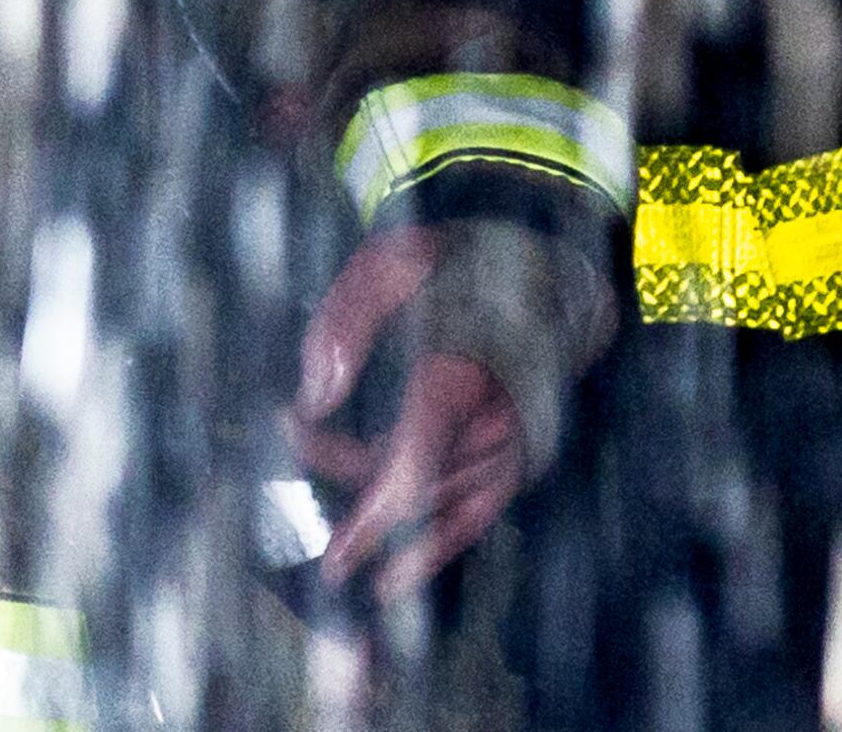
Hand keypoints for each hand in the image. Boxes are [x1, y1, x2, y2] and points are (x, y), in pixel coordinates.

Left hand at [287, 227, 531, 601]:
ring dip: (379, 519)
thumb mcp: (396, 261)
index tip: (294, 434)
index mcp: (469, 376)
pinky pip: (472, 517)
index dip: (352, 470)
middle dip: (347, 474)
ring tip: (334, 557)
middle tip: (291, 439)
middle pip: (414, 482)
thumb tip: (313, 396)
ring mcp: (513, 451)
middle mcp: (498, 427)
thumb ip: (347, 321)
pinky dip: (433, 550)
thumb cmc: (463, 263)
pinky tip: (393, 580)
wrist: (550, 268)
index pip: (415, 454)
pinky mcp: (517, 461)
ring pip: (439, 508)